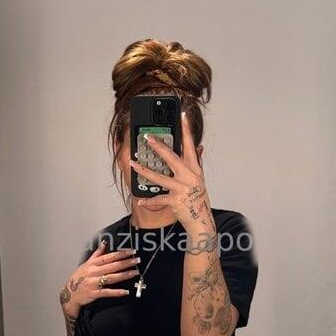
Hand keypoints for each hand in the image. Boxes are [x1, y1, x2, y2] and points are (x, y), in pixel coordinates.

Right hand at [59, 241, 139, 313]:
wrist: (69, 294)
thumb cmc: (78, 278)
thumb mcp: (86, 264)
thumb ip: (96, 254)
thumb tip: (104, 243)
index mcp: (92, 264)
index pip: (109, 257)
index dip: (121, 254)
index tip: (131, 251)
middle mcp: (93, 272)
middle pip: (112, 266)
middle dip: (126, 263)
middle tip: (137, 260)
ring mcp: (93, 283)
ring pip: (111, 278)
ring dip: (124, 275)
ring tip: (135, 273)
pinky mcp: (94, 293)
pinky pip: (107, 292)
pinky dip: (116, 292)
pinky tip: (125, 291)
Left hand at [131, 111, 213, 232]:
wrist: (201, 220)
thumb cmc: (198, 198)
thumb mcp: (198, 179)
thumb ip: (196, 162)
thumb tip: (199, 146)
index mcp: (194, 168)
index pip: (191, 145)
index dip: (187, 130)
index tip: (182, 115)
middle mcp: (189, 176)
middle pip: (172, 157)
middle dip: (158, 146)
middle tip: (147, 137)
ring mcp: (182, 188)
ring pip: (160, 177)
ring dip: (144, 171)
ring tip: (134, 164)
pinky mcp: (176, 201)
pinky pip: (158, 198)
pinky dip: (148, 200)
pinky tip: (140, 199)